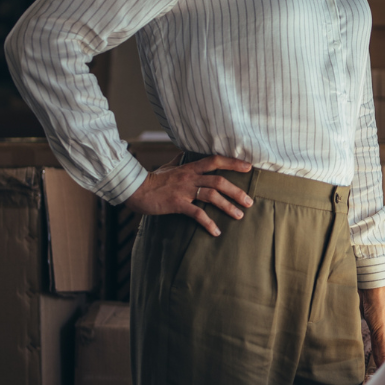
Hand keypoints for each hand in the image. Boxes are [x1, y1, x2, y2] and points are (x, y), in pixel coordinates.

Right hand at [123, 154, 253, 236]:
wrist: (135, 189)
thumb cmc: (153, 179)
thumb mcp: (168, 166)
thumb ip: (179, 160)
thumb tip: (184, 153)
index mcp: (190, 167)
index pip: (215, 160)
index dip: (233, 162)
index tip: (249, 167)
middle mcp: (190, 177)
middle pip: (219, 181)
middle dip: (237, 191)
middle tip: (249, 201)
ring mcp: (184, 190)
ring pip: (212, 196)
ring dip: (228, 207)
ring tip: (239, 215)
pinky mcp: (177, 204)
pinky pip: (197, 214)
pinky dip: (208, 223)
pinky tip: (216, 231)